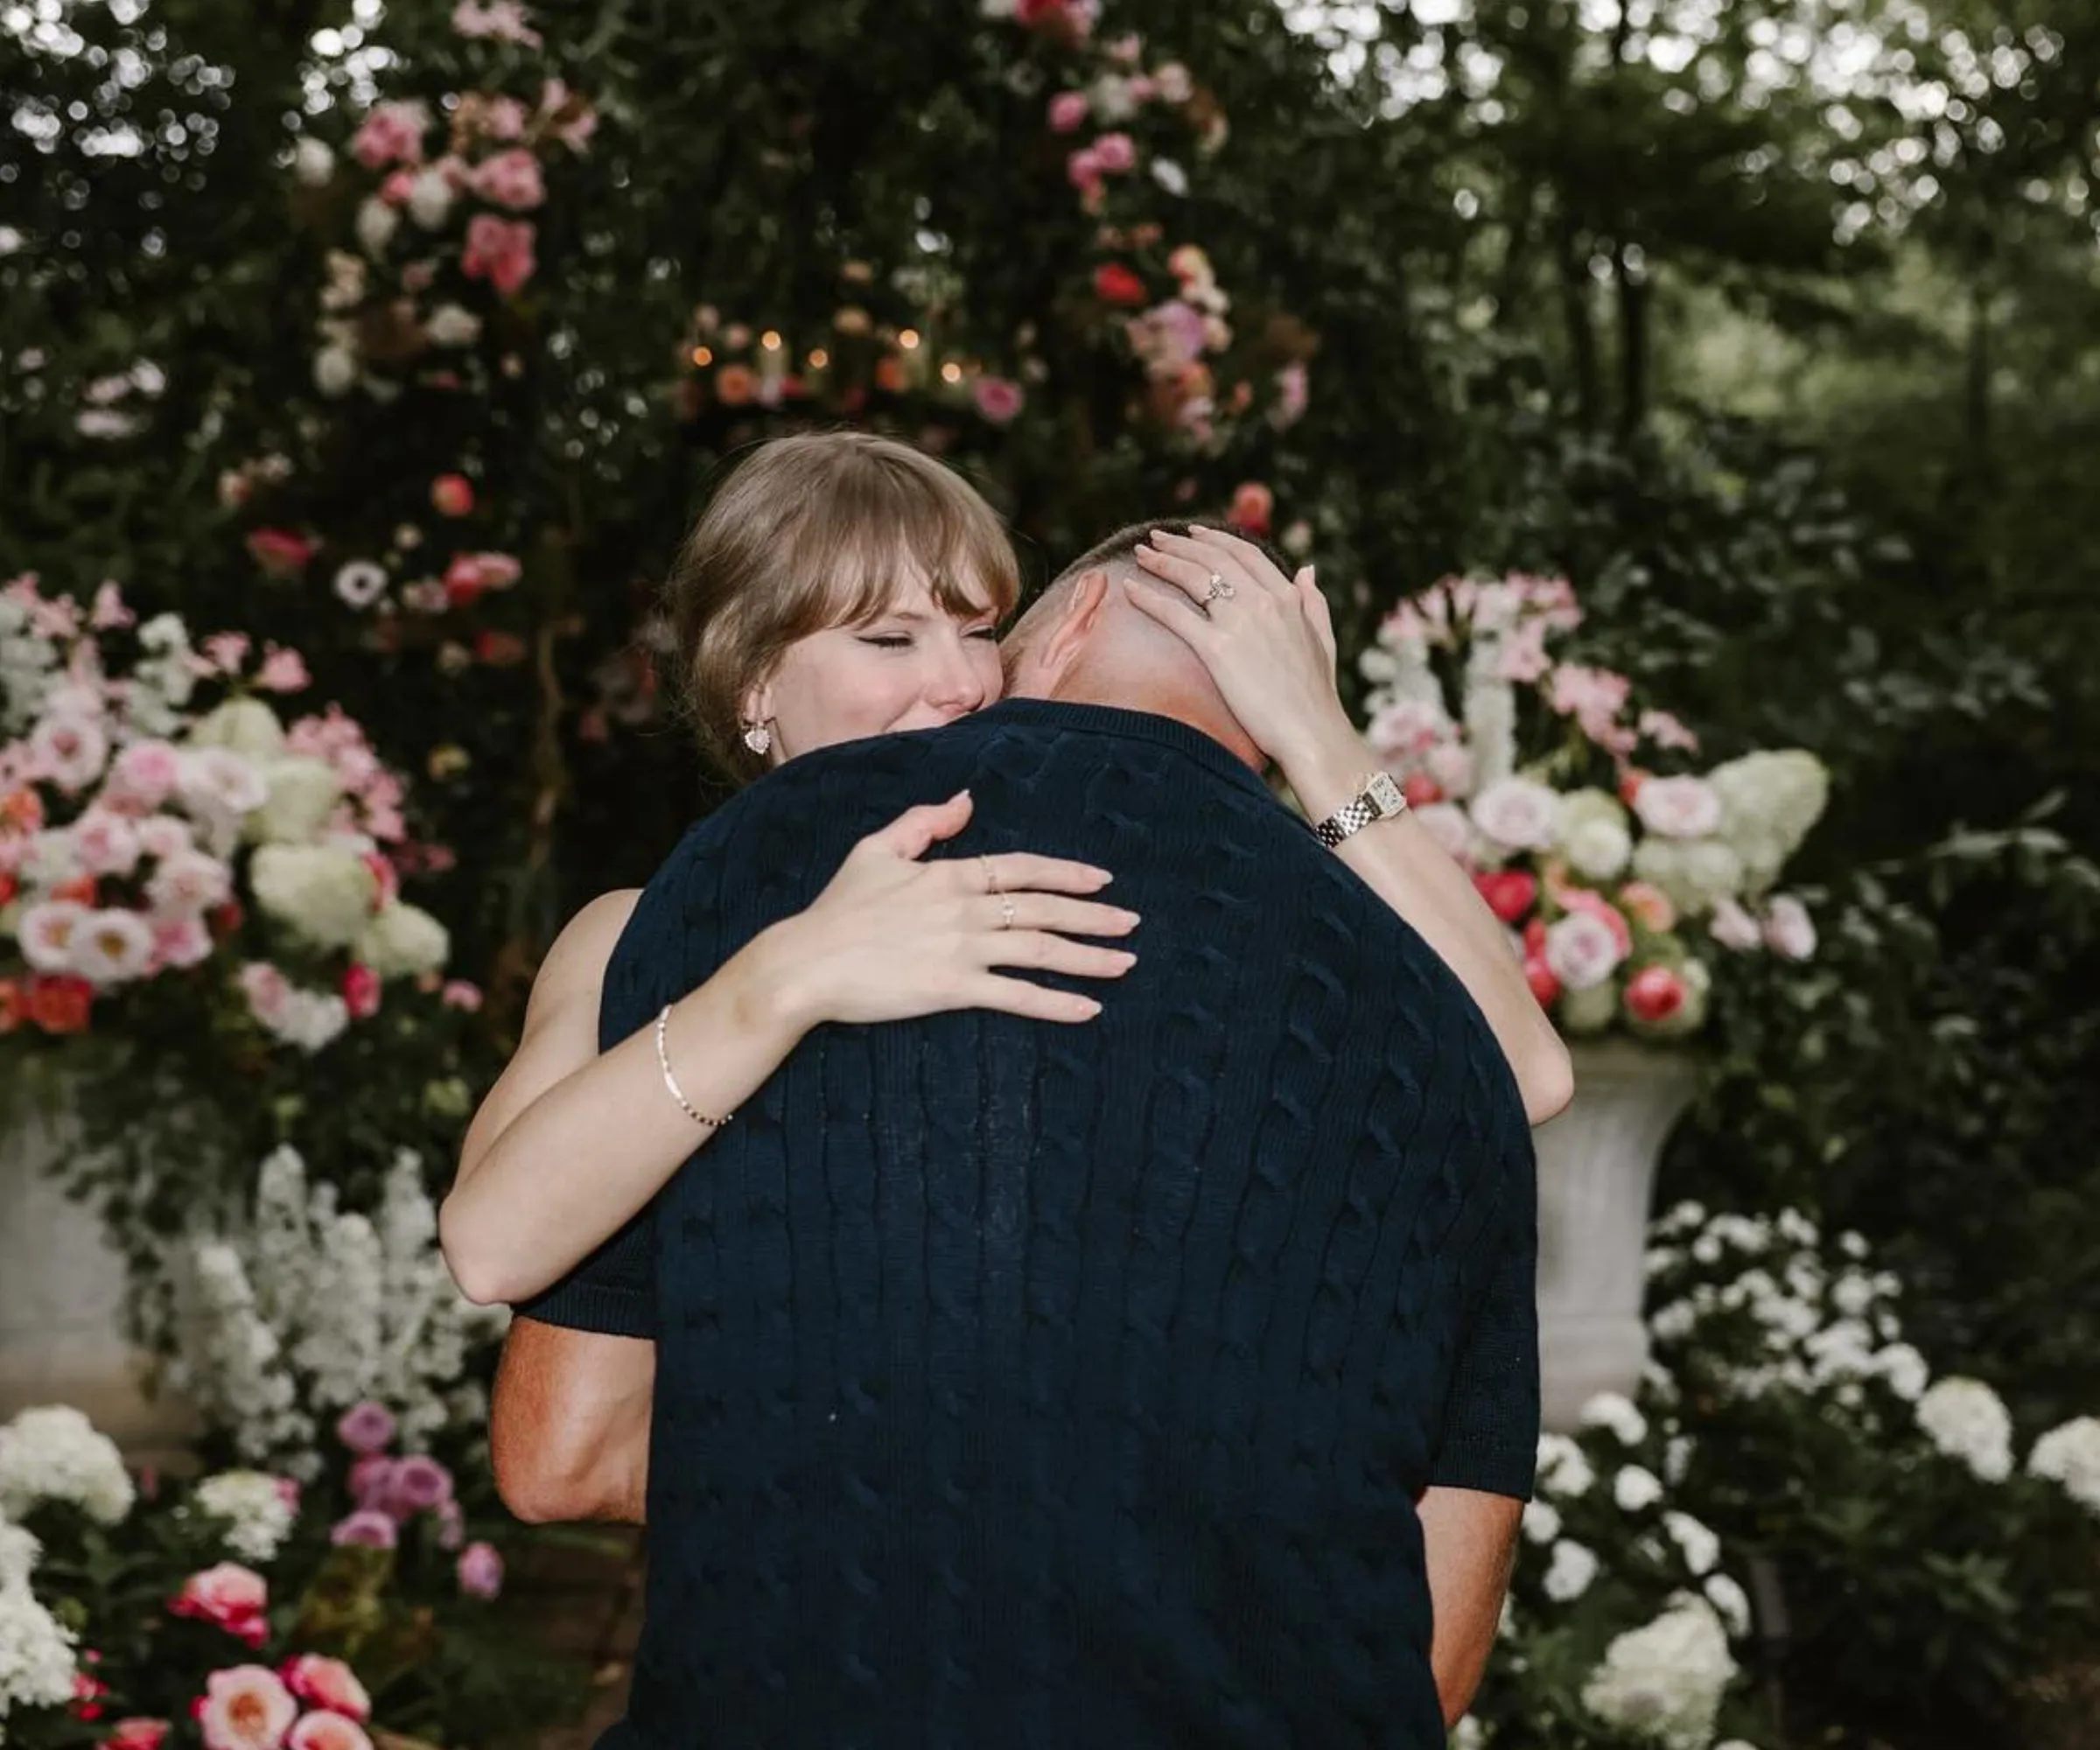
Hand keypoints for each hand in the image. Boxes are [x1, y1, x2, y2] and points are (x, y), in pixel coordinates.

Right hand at [767, 790, 1137, 1029]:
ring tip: (1125, 963)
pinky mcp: (952, 989)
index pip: (1021, 869)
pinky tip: (1088, 1008)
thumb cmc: (836, 909)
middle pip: (1044, 909)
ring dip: (1089, 957)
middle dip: (1094, 916)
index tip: (1101, 880)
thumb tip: (966, 800)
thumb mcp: (875, 850)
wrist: (804, 962)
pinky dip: (1056, 1003)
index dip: (1066, 874)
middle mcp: (964, 909)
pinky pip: (1016, 996)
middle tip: (1132, 922)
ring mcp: (961, 949)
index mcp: (948, 875)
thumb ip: (923, 822)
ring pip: (1040, 950)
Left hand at [1123, 525, 1354, 775]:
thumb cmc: (1316, 694)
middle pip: (1213, 558)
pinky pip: (1175, 614)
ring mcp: (1239, 622)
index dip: (1215, 538)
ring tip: (1139, 554)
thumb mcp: (1323, 638)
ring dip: (1162, 561)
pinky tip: (1130, 589)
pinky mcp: (1217, 649)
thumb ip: (1314, 601)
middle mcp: (1262, 601)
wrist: (1310, 731)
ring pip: (1192, 577)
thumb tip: (1308, 569)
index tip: (1193, 533)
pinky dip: (1149, 598)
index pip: (1244, 553)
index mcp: (1287, 597)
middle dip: (1180, 544)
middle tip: (1155, 537)